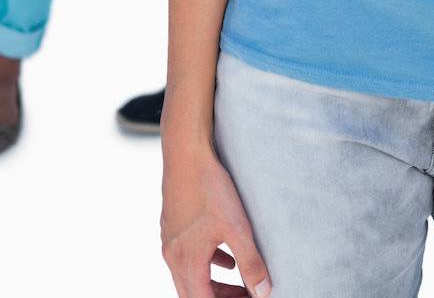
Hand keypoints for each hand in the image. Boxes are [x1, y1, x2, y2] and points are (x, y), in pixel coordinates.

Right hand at [161, 144, 271, 297]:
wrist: (185, 151)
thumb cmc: (210, 188)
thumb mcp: (237, 228)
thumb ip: (251, 263)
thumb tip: (263, 293)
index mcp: (186, 261)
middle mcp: (173, 255)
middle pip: (193, 293)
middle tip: (245, 296)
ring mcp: (170, 238)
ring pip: (190, 274)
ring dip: (213, 284)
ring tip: (239, 283)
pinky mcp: (173, 224)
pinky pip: (188, 255)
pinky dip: (208, 263)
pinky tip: (227, 257)